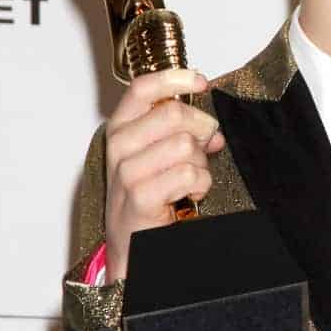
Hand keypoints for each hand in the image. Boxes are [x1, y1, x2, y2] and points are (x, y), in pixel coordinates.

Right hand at [104, 69, 224, 283]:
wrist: (132, 252)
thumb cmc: (146, 202)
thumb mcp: (159, 159)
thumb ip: (182, 136)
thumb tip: (212, 129)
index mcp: (120, 130)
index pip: (143, 89)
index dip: (176, 79)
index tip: (201, 82)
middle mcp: (118, 148)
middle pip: (174, 114)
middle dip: (202, 128)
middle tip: (205, 147)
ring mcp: (126, 173)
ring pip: (185, 145)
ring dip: (200, 163)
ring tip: (192, 180)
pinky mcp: (139, 198)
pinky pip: (188, 174)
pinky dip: (200, 184)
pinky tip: (191, 195)